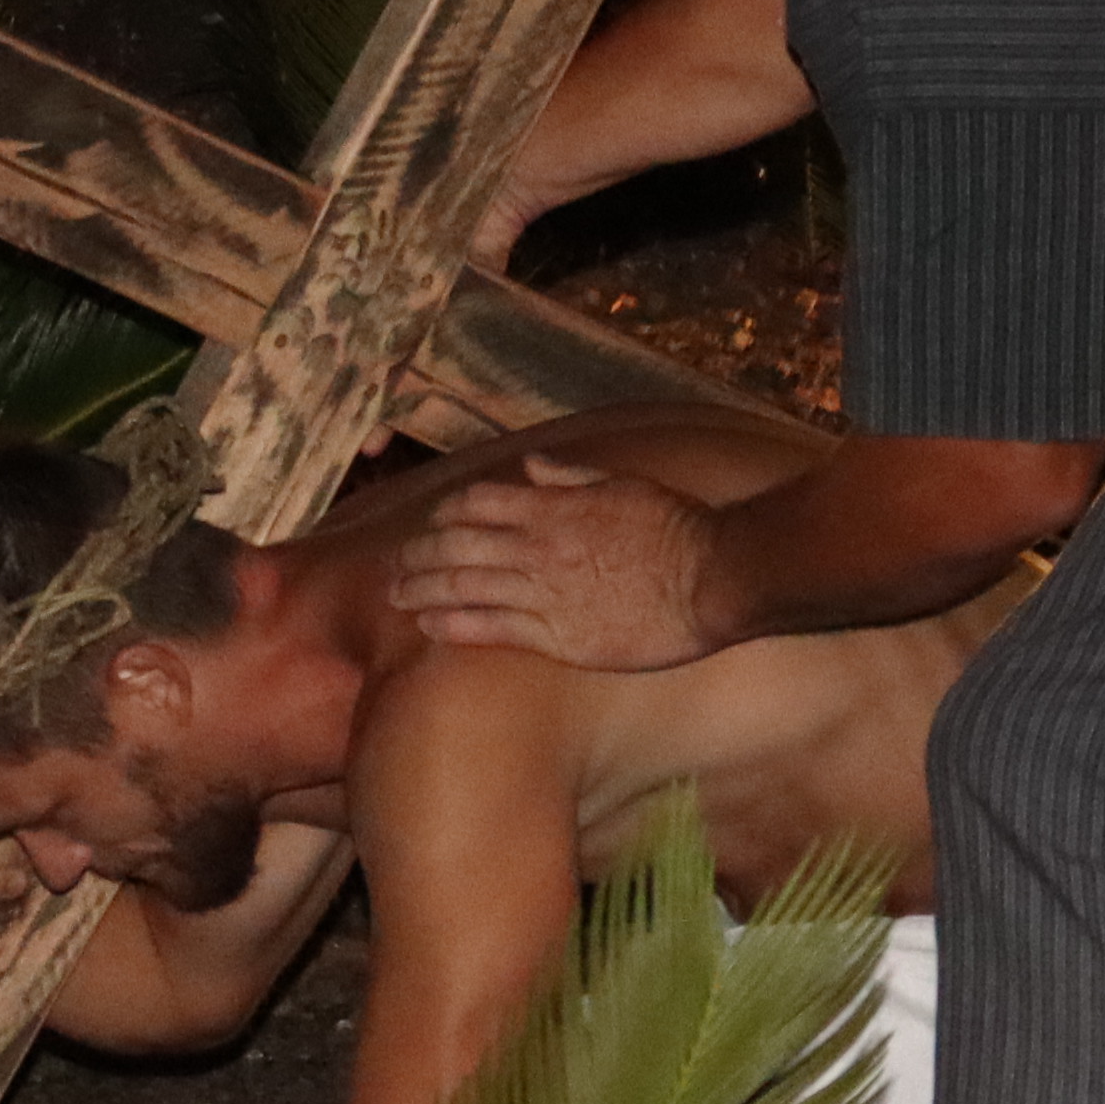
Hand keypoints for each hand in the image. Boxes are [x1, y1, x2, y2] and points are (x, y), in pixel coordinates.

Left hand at [387, 453, 727, 670]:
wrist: (711, 579)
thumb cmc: (676, 528)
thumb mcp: (623, 484)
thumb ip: (571, 476)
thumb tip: (532, 466)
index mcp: (554, 507)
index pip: (479, 502)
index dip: (446, 513)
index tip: (431, 523)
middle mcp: (539, 547)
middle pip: (458, 545)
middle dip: (418, 554)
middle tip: (393, 565)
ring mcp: (545, 593)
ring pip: (464, 586)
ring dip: (422, 590)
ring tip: (395, 596)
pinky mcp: (558, 637)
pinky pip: (491, 628)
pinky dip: (453, 624)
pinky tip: (428, 626)